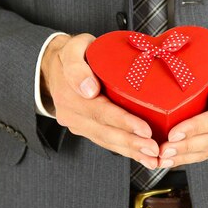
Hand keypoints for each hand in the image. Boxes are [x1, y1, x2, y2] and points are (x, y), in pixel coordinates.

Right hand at [41, 34, 159, 168]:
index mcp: (70, 94)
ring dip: (131, 152)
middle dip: (132, 143)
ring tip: (153, 159)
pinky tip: (143, 157)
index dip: (124, 122)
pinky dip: (125, 151)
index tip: (145, 130)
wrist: (53, 66)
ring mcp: (77, 124)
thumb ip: (76, 66)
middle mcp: (71, 114)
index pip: (100, 111)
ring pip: (106, 141)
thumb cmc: (72, 53)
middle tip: (155, 150)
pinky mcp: (84, 129)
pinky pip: (105, 142)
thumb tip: (89, 89)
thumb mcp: (73, 49)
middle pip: (105, 132)